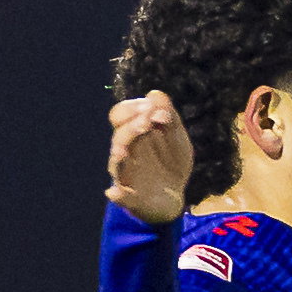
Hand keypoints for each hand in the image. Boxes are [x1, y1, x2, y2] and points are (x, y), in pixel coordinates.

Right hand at [105, 92, 193, 224]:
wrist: (174, 197)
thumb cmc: (171, 163)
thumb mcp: (177, 138)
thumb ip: (169, 117)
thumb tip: (155, 93)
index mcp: (133, 135)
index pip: (120, 115)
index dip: (133, 108)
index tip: (157, 110)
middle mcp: (125, 153)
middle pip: (118, 136)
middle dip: (131, 128)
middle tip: (148, 123)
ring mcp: (126, 176)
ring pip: (116, 164)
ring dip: (120, 155)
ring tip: (124, 151)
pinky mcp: (131, 199)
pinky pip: (120, 197)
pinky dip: (117, 195)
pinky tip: (114, 192)